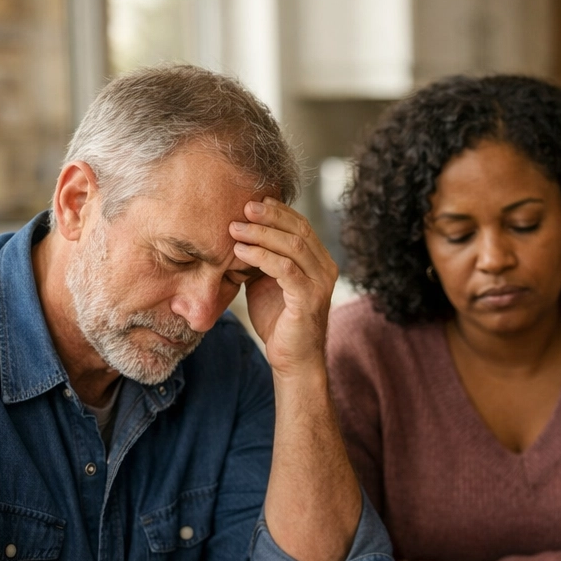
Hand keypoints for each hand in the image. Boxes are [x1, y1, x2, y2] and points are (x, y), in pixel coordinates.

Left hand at [228, 198, 339, 374]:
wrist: (292, 359)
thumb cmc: (279, 321)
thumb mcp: (267, 281)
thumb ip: (262, 258)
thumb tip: (238, 233)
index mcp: (319, 262)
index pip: (301, 226)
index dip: (278, 210)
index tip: (252, 201)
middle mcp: (325, 269)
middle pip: (300, 230)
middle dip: (270, 215)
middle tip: (242, 206)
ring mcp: (320, 284)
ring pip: (294, 246)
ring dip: (261, 234)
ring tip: (234, 228)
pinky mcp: (309, 300)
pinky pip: (286, 270)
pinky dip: (261, 257)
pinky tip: (240, 252)